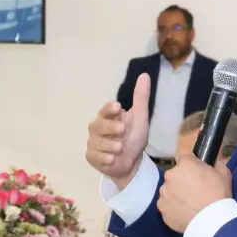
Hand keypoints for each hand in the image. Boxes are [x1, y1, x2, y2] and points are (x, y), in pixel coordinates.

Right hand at [85, 73, 150, 187]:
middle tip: (122, 130)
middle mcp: (98, 128)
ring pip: (97, 142)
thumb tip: (144, 75)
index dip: (109, 109)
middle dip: (110, 127)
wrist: (132, 162)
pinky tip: (111, 159)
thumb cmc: (134, 138)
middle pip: (99, 125)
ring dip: (109, 145)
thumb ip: (140, 98)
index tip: (117, 108)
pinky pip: (95, 156)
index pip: (105, 110)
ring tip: (120, 148)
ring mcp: (93, 142)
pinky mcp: (92, 156)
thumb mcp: (140, 117)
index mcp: (108, 117)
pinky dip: (104, 158)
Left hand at [157, 154, 232, 233]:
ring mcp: (164, 193)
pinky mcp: (162, 208)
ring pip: (169, 190)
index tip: (195, 170)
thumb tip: (211, 157)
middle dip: (182, 179)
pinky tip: (184, 212)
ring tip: (189, 203)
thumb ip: (214, 161)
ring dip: (176, 193)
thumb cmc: (219, 195)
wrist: (212, 221)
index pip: (183, 156)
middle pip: (175, 174)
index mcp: (184, 164)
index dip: (190, 163)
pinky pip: (167, 204)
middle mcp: (170, 176)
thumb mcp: (223, 173)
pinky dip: (173, 207)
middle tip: (195, 190)